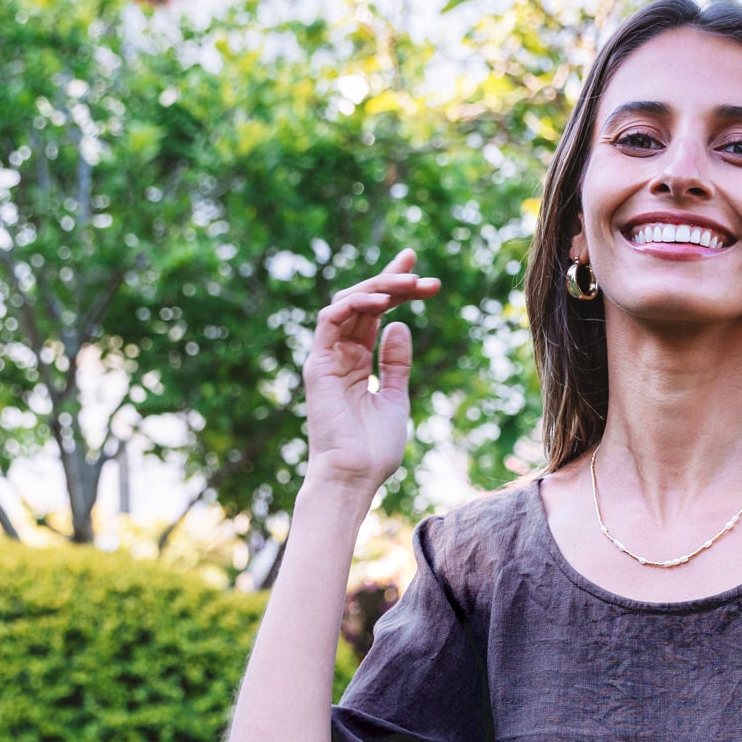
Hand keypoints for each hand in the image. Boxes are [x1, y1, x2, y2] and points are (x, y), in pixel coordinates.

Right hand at [302, 247, 441, 491]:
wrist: (354, 476)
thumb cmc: (374, 449)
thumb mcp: (395, 398)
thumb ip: (395, 363)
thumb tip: (400, 325)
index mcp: (355, 361)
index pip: (374, 314)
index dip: (396, 291)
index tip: (424, 277)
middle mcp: (338, 353)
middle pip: (362, 302)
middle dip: (390, 280)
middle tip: (418, 265)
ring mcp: (326, 357)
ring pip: (347, 303)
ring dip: (379, 288)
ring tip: (410, 282)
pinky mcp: (317, 364)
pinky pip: (330, 320)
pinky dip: (355, 305)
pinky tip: (383, 302)